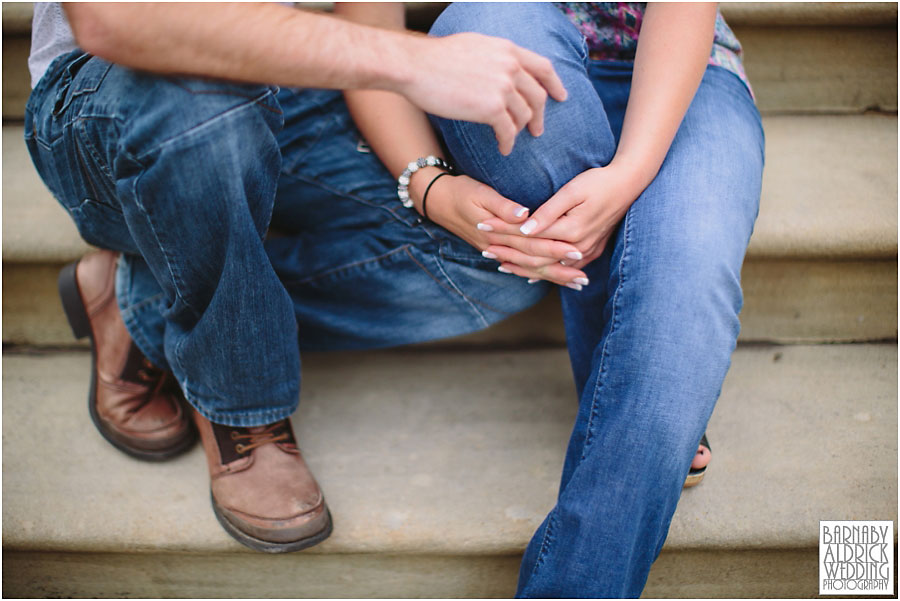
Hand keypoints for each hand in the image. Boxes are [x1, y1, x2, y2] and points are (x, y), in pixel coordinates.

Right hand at [399, 33, 567, 155]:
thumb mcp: (474, 45)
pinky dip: (507, 142)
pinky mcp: (491, 108)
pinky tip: (503, 149)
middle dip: (539, 115)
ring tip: (511, 140)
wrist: (415, 66)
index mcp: (507, 49)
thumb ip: (494, 57)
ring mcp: (502, 87)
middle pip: (537, 96)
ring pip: (524, 115)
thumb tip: (501, 68)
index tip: (560, 96)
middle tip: (537, 130)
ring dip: (519, 131)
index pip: (543, 67)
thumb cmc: (435, 58)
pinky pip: (508, 131)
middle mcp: (510, 66)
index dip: (554, 84)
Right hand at [420, 174, 588, 286]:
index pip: (531, 244)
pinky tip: (549, 277)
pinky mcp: (494, 249)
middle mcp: (498, 247)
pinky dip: (534, 273)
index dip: (554, 249)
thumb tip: (524, 215)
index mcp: (498, 233)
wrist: (436, 199)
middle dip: (559, 271)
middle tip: (583, 278)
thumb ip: (503, 205)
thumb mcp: (480, 192)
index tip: (576, 252)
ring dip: (551, 276)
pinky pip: (518, 266)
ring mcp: (495, 251)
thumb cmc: (460, 191)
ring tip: (574, 282)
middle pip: (533, 262)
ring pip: (527, 268)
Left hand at [474, 165, 641, 284]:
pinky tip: (530, 275)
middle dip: (509, 254)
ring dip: (524, 267)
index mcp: (570, 231)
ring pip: (549, 267)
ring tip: (501, 264)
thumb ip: (548, 212)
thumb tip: (524, 229)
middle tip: (484, 251)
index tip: (483, 228)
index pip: (528, 237)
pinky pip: (563, 268)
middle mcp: (578, 247)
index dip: (504, 232)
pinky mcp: (592, 251)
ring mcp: (586, 252)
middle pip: (536, 257)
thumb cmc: (599, 181)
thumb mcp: (572, 191)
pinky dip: (545, 271)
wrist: (630, 184)